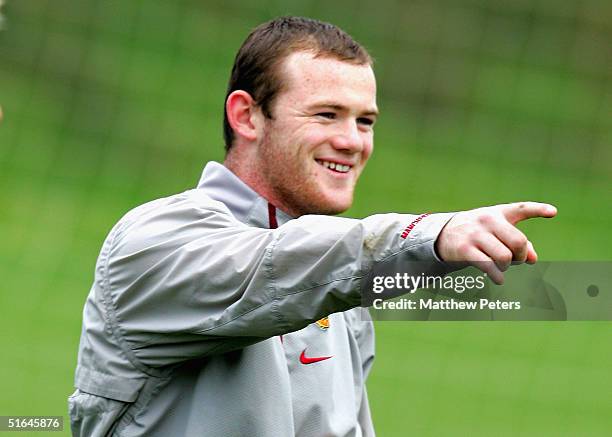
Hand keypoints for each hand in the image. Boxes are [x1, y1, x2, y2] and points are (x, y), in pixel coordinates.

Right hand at [435, 202, 556, 283]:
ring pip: (504, 257)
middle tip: (515, 260)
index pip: (521, 208)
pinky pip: (488, 266)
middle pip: (518, 242)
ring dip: (507, 266)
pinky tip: (498, 278)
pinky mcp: (466, 250)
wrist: (444, 233)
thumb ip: (519, 242)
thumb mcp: (497, 231)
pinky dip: (498, 276)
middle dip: (521, 255)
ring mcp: (476, 235)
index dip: (539, 210)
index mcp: (499, 213)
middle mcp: (488, 221)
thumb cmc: (478, 233)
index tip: (553, 212)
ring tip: (501, 267)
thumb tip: (534, 260)